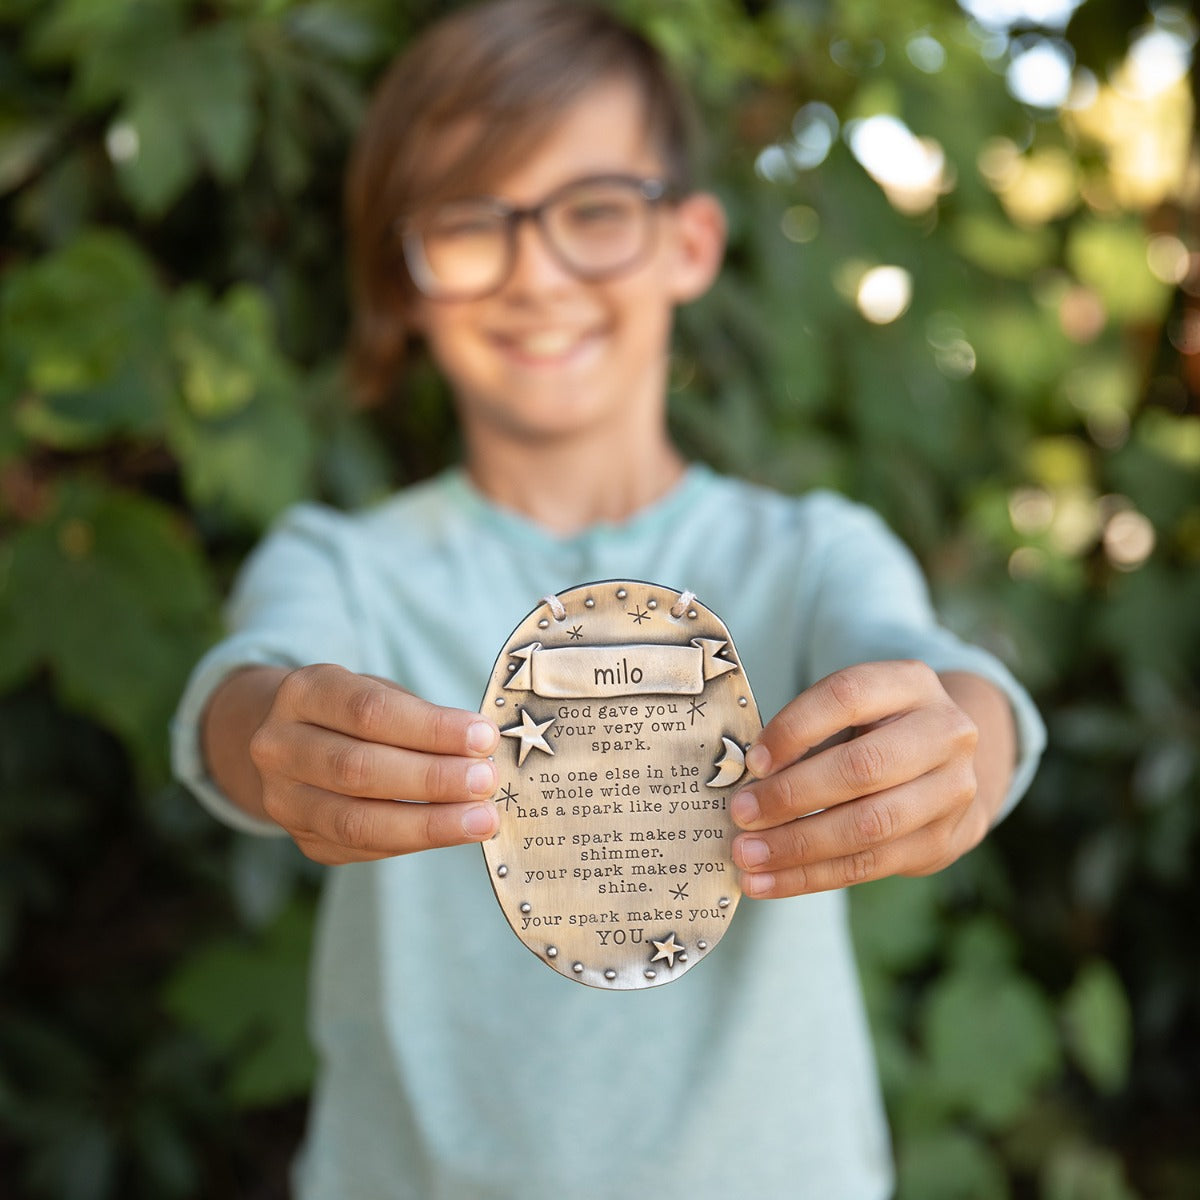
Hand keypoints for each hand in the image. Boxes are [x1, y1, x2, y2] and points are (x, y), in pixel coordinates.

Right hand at [245, 664, 500, 863]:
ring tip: (480, 818)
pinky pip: (361, 848)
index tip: (484, 737)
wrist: (294, 742)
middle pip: (359, 769)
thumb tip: (482, 752)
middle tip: (486, 781)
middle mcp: (279, 746)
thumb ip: (422, 718)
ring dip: (428, 822)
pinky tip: (453, 831)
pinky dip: (414, 841)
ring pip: (357, 821)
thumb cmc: (354, 713)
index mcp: (303, 692)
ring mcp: (283, 799)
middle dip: (432, 778)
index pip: (370, 712)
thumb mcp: (380, 693)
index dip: (432, 728)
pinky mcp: (303, 839)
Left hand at [731, 661, 1000, 897]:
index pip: (847, 696)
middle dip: (793, 795)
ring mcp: (952, 790)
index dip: (795, 728)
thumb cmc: (878, 731)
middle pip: (862, 767)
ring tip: (748, 855)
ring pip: (868, 825)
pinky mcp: (942, 841)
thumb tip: (746, 779)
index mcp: (911, 684)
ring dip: (798, 845)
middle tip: (742, 812)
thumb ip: (807, 734)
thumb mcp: (854, 710)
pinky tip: (767, 882)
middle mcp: (943, 733)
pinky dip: (810, 877)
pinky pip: (869, 866)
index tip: (753, 760)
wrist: (953, 766)